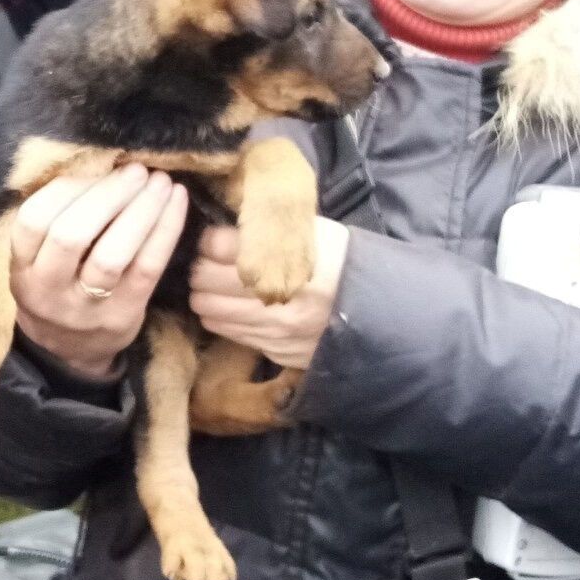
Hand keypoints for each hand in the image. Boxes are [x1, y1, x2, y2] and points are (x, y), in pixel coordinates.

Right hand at [11, 164, 189, 380]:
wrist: (70, 351)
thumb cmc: (56, 288)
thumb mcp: (36, 263)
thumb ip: (53, 223)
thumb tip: (97, 165)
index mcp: (21, 269)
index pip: (33, 221)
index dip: (66, 188)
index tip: (96, 167)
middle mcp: (48, 291)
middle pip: (71, 236)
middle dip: (107, 195)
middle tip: (136, 170)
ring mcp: (87, 307)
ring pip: (112, 254)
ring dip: (140, 210)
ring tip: (159, 181)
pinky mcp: (125, 315)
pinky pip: (147, 268)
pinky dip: (165, 230)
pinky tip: (176, 201)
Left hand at [189, 218, 348, 370]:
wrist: (379, 308)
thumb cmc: (342, 262)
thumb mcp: (314, 232)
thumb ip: (270, 230)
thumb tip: (224, 231)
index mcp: (291, 258)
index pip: (221, 246)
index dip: (209, 241)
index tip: (210, 241)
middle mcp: (281, 296)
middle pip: (207, 279)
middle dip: (200, 268)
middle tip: (206, 262)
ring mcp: (276, 328)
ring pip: (210, 310)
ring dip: (205, 296)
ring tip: (212, 286)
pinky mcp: (276, 349)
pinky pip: (229, 332)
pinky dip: (221, 318)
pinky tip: (229, 308)